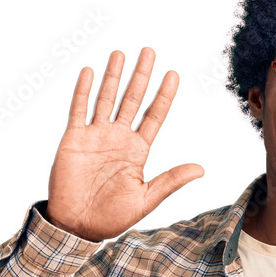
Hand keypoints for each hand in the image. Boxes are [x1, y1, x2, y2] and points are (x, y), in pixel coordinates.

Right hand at [46, 48, 204, 241]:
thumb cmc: (112, 217)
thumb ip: (171, 181)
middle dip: (141, 76)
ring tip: (121, 54)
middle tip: (149, 52)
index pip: (153, 116)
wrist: (78, 225)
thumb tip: (201, 169)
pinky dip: (83, 91)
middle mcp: (118, 139)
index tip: (173, 75)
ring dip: (114, 76)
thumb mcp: (146, 199)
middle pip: (132, 100)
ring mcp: (96, 136)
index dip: (163, 96)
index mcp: (137, 152)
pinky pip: (79, 109)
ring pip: (106, 99)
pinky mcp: (74, 139)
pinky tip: (90, 72)